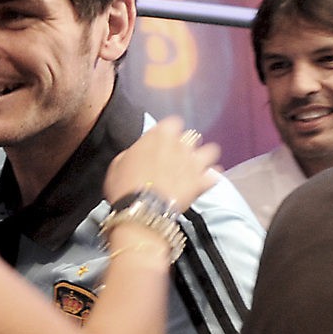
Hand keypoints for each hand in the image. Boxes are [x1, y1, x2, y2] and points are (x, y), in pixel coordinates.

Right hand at [103, 116, 219, 211]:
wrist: (141, 210)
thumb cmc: (124, 186)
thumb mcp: (118, 163)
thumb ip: (134, 152)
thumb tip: (138, 153)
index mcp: (160, 134)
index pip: (173, 123)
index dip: (169, 133)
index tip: (163, 142)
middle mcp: (181, 144)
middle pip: (192, 136)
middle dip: (187, 145)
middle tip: (177, 157)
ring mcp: (194, 163)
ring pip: (211, 151)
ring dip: (204, 157)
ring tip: (197, 166)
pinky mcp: (201, 182)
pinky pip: (214, 176)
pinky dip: (210, 178)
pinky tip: (205, 181)